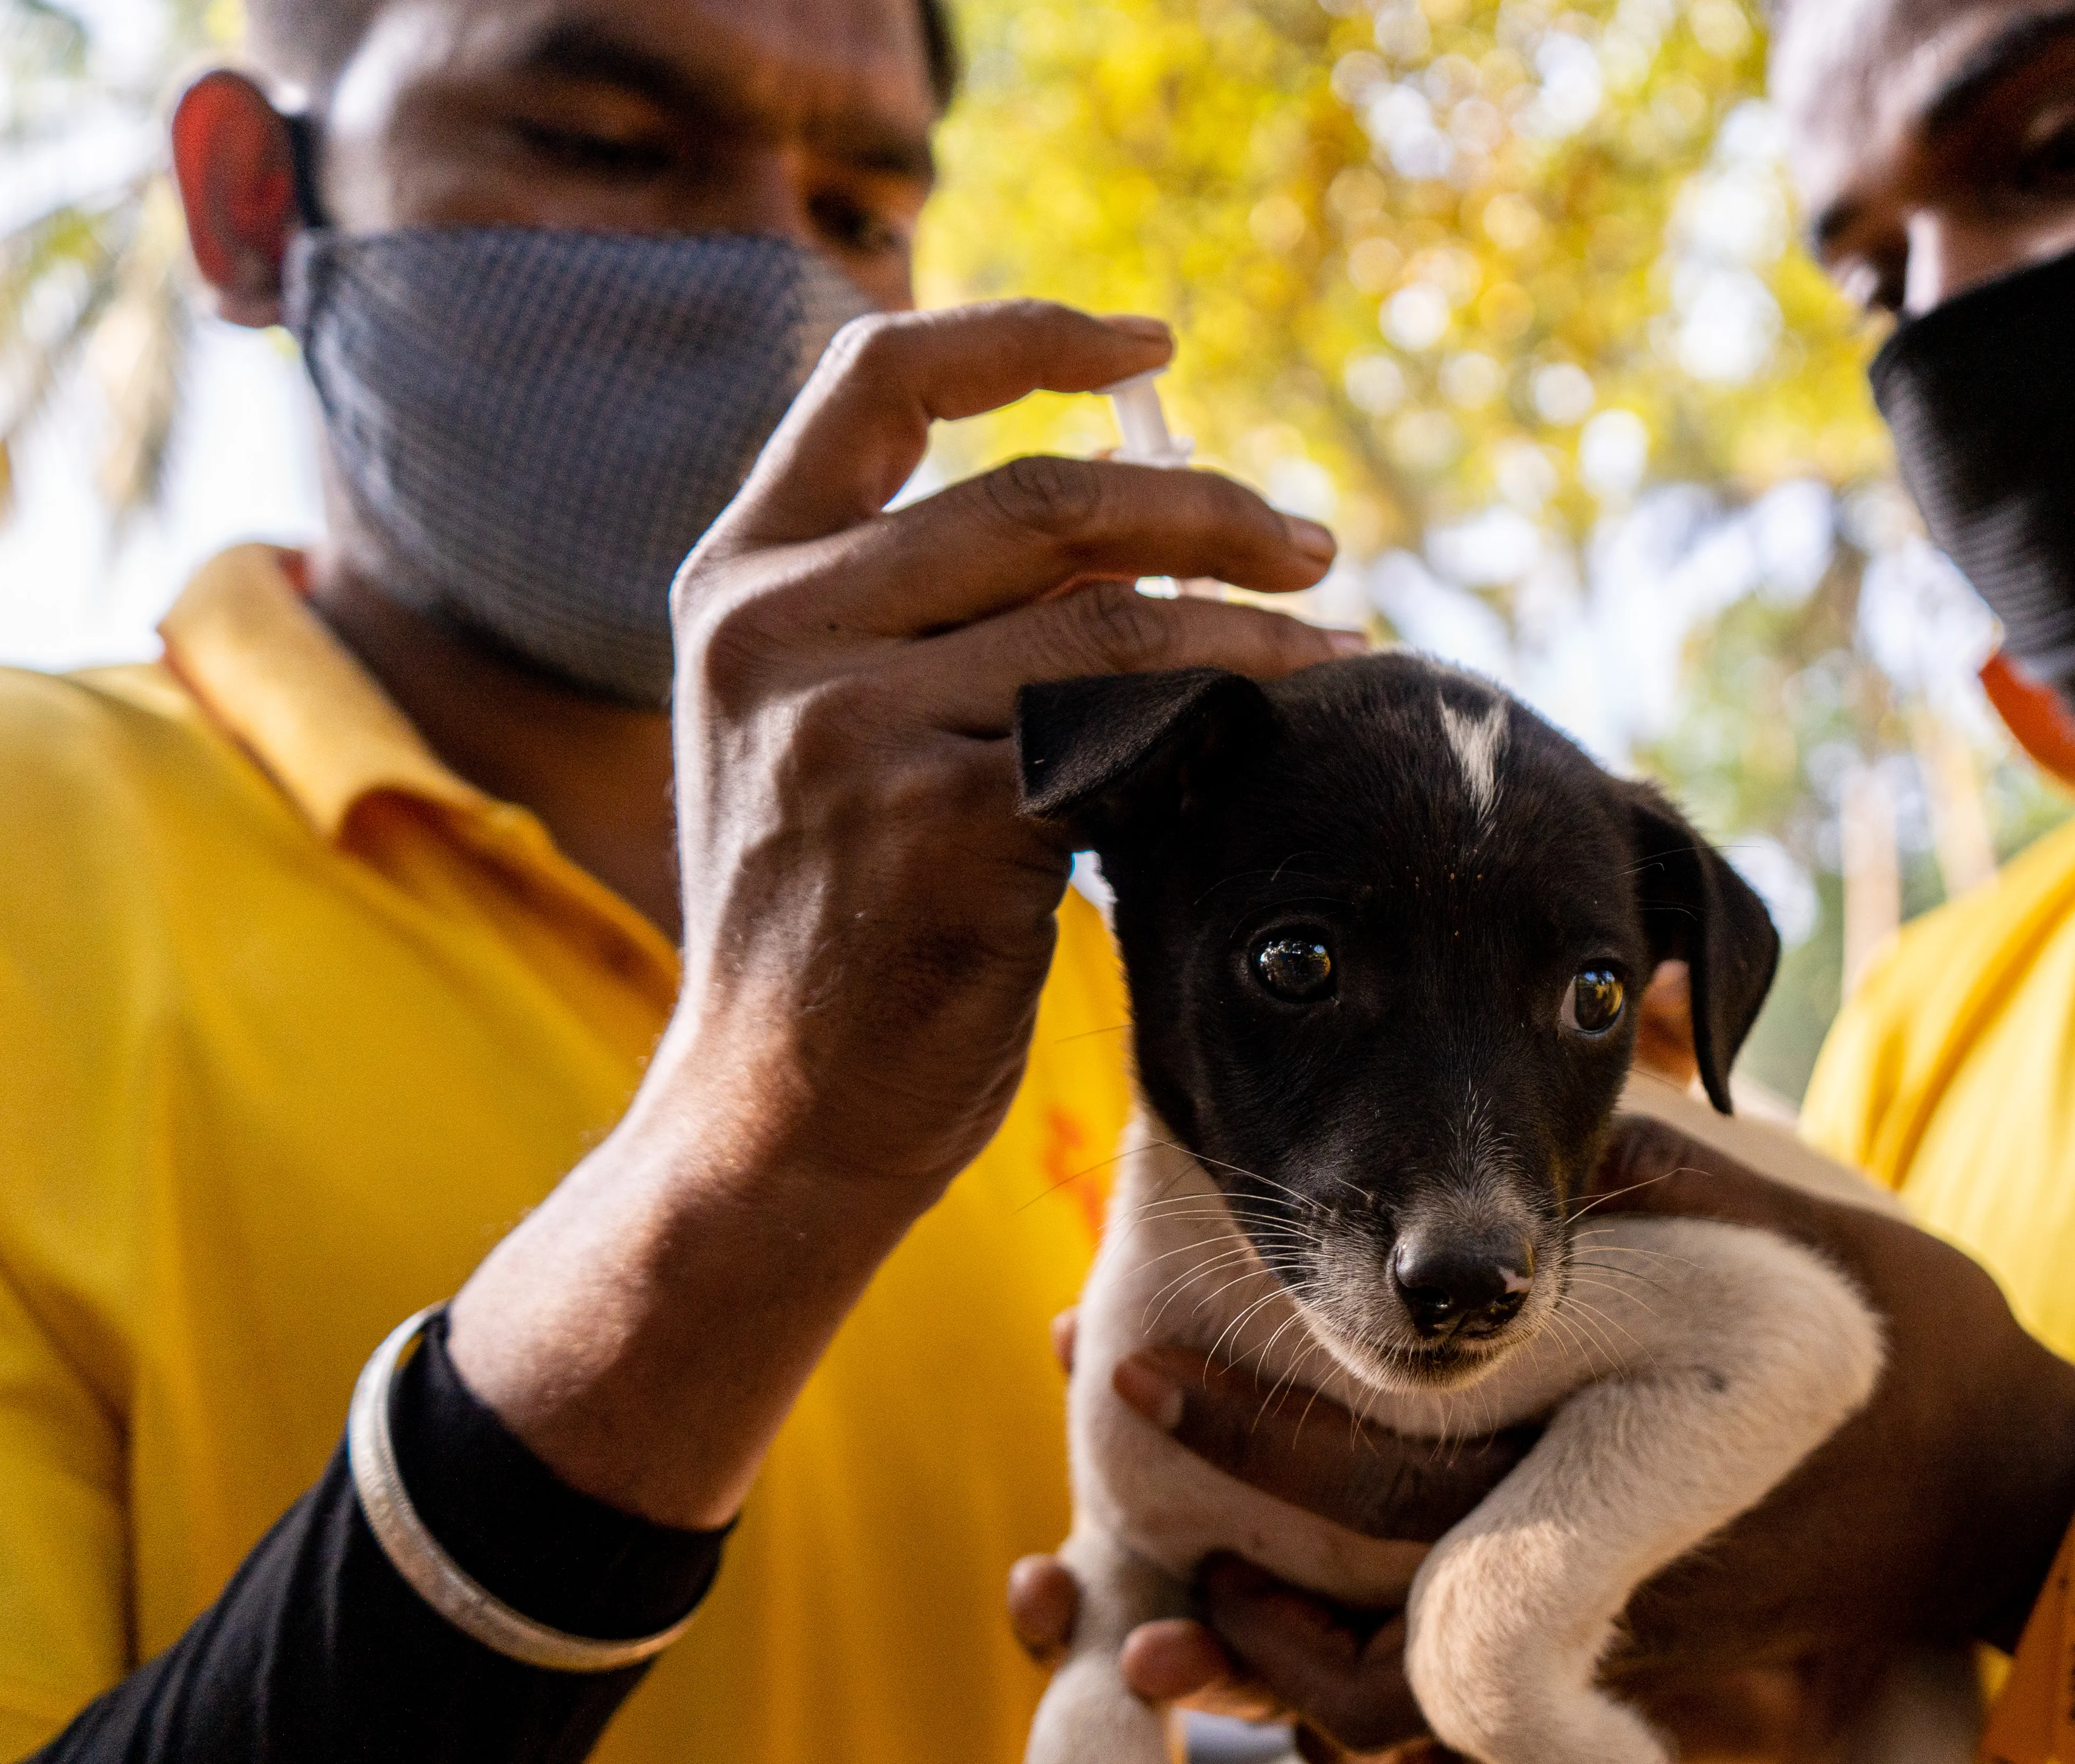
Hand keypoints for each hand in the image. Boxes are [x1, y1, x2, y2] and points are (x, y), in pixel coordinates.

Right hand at [451, 302, 1360, 1526]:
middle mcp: (776, 628)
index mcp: (741, 578)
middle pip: (1041, 496)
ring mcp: (849, 723)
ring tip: (1333, 652)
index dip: (1027, 336)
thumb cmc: (836, 925)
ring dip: (1250, 632)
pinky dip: (1220, 735)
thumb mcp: (830, 731)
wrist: (776, 1116)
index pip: (876, 376)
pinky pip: (1126, 741)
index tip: (1156, 342)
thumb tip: (1139, 523)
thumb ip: (928, 615)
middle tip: (1311, 547)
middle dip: (1206, 509)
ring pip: (1107, 623)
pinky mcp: (942, 824)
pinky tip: (1275, 755)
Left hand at [1011, 1115, 2074, 1760]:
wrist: (2006, 1499)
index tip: (1121, 1346)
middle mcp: (1601, 1562)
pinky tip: (1271, 1663)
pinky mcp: (1621, 1675)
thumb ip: (1643, 1177)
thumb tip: (1511, 1122)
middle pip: (1363, 1578)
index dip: (1247, 1414)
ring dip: (1261, 1661)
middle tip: (1094, 1447)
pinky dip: (1351, 1718)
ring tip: (1148, 1601)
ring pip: (1395, 1699)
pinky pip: (1461, 1732)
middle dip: (1215, 1518)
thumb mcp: (1782, 1226)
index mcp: (1623, 1439)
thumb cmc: (1897, 1344)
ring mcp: (1609, 1640)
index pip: (1396, 1445)